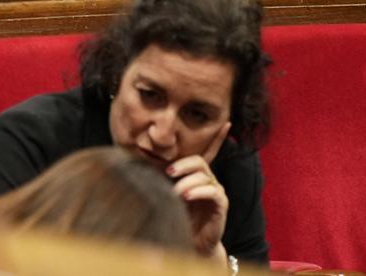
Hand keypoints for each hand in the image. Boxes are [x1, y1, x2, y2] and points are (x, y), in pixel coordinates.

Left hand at [166, 123, 231, 259]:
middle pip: (199, 161)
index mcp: (196, 174)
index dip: (217, 138)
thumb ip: (161, 177)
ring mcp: (216, 191)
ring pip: (204, 176)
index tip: (225, 123)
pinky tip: (186, 196)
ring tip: (175, 192)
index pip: (207, 151)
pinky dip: (198, 192)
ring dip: (187, 182)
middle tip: (168, 172)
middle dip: (183, 164)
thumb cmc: (177, 215)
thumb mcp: (166, 192)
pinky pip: (212, 192)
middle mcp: (208, 179)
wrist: (189, 241)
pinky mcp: (221, 205)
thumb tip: (140, 159)